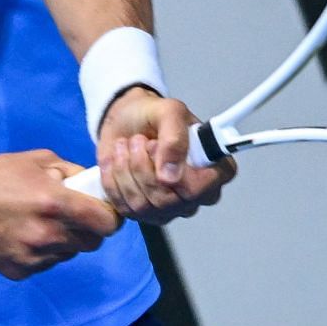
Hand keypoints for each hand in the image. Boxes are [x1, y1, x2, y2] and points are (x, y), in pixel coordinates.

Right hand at [0, 149, 122, 279]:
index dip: (110, 217)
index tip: (104, 212)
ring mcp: (32, 257)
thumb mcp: (38, 159)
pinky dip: (43, 252)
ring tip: (42, 223)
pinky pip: (46, 264)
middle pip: (92, 243)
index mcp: (55, 203)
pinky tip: (24, 235)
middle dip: (89, 229)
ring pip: (69, 254)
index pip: (106, 223)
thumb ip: (71, 172)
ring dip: (65, 241)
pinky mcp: (18, 271)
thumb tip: (94, 185)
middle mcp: (47, 235)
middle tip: (73, 216)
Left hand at [95, 88, 234, 225]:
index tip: (157, 146)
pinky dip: (112, 180)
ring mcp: (170, 208)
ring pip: (142, 207)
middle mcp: (196, 196)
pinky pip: (123, 209)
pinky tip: (117, 162)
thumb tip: (170, 176)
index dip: (177, 174)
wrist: (126, 120)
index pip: (202, 190)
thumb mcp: (169, 111)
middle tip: (139, 140)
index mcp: (215, 170)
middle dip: (143, 166)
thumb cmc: (153, 115)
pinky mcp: (143, 214)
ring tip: (126, 146)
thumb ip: (175, 138)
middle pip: (168, 202)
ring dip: (125, 170)